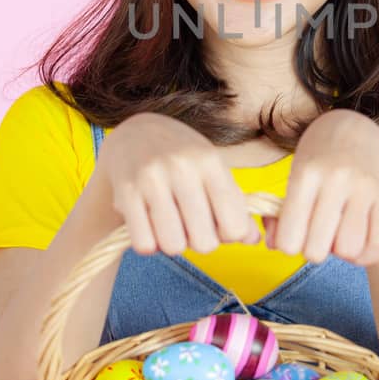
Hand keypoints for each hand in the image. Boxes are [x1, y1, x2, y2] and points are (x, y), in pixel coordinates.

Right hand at [94, 113, 260, 255]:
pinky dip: (148, 244)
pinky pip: (144, 244)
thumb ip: (235, 205)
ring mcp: (151, 179)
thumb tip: (253, 240)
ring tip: (170, 225)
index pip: (234, 224)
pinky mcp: (125, 192)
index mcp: (210, 162)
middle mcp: (182, 167)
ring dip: (173, 244)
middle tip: (191, 225)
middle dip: (200, 242)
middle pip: (205, 242)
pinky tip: (149, 227)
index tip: (219, 224)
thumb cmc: (182, 158)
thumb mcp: (213, 171)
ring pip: (173, 245)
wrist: (134, 133)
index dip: (230, 235)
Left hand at [267, 111, 378, 266]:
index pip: (289, 239)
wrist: (356, 128)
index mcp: (305, 175)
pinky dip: (364, 254)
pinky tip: (356, 243)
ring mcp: (364, 188)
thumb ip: (278, 214)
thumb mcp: (293, 177)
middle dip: (313, 251)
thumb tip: (273, 245)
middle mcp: (335, 180)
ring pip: (348, 249)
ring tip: (337, 236)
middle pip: (316, 250)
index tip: (294, 235)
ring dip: (339, 252)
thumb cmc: (318, 158)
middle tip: (316, 235)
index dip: (288, 246)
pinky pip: (377, 244)